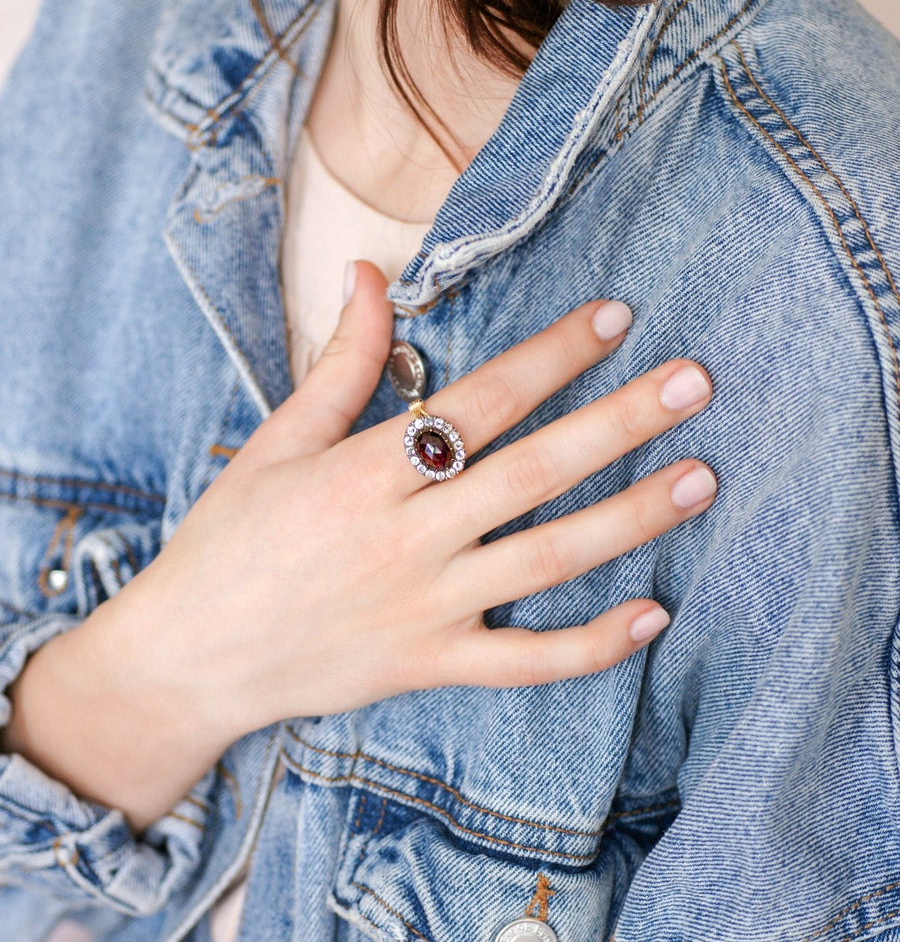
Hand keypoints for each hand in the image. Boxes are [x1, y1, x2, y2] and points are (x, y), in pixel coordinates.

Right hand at [101, 260, 714, 746]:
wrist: (188, 658)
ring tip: (701, 478)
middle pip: (533, 471)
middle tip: (696, 382)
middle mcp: (405, 538)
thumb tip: (369, 274)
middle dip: (619, 422)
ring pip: (547, 559)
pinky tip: (653, 616)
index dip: (552, 355)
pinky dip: (591, 645)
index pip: (480, 401)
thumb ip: (338, 363)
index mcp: (364, 473)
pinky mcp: (431, 666)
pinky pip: (525, 662)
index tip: (615, 317)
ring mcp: (425, 608)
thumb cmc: (227, 543)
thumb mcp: (276, 443)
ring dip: (630, 519)